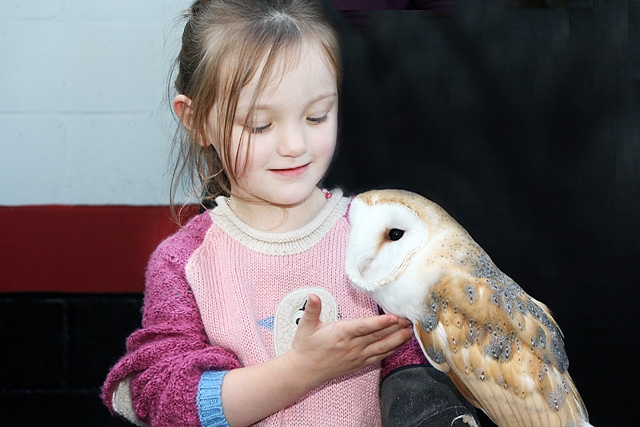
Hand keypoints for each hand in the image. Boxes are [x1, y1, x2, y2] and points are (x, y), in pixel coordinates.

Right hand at [285, 293, 413, 388]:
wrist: (304, 371)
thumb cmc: (305, 347)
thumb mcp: (305, 325)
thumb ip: (312, 310)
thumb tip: (313, 296)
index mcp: (340, 334)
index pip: (364, 327)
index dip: (380, 322)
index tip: (394, 317)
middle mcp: (352, 346)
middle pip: (378, 336)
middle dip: (396, 328)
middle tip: (411, 319)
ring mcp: (357, 356)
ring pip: (382, 348)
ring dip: (398, 339)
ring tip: (411, 330)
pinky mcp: (359, 363)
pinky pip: (379, 357)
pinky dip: (392, 350)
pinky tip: (401, 343)